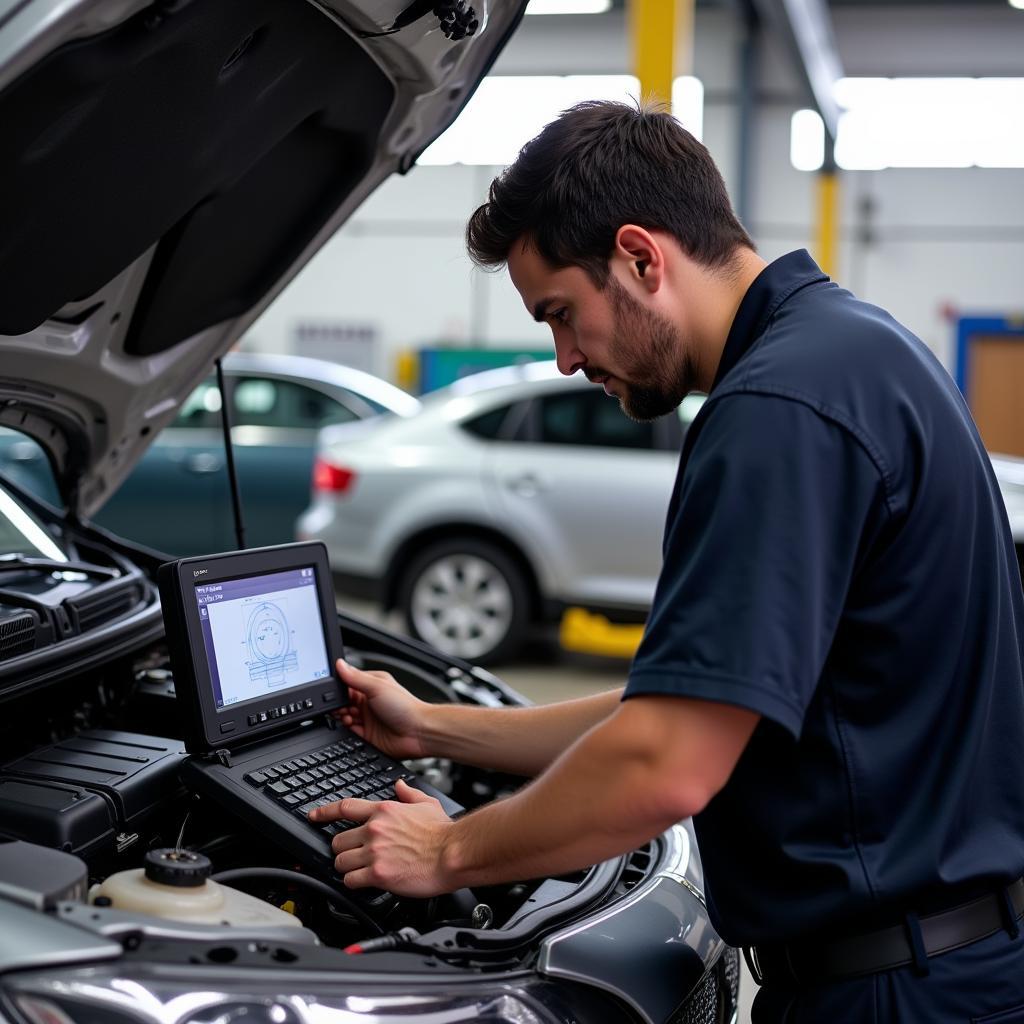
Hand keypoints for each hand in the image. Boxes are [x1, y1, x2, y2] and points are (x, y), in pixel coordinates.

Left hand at [311, 780, 454, 896]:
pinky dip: (353, 883)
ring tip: (359, 870)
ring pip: (340, 861)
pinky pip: (350, 880)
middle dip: (343, 849)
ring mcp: (375, 851)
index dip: (325, 813)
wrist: (453, 853)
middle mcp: (375, 829)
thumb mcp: (427, 803)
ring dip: (347, 868)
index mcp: (384, 810)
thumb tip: (399, 786)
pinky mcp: (378, 874)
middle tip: (352, 855)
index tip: (314, 817)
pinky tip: (364, 882)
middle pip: (338, 840)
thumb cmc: (443, 832)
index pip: (345, 808)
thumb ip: (409, 794)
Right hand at [332, 658, 429, 759]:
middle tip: (337, 705)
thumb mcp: (378, 686)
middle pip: (344, 702)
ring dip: (341, 715)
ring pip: (344, 716)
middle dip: (337, 703)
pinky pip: (349, 732)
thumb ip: (356, 677)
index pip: (348, 684)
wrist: (418, 732)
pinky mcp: (366, 735)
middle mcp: (368, 702)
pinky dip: (345, 728)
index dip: (338, 688)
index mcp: (371, 686)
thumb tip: (340, 664)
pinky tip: (348, 724)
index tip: (330, 691)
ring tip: (345, 714)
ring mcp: (367, 719)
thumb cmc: (405, 706)